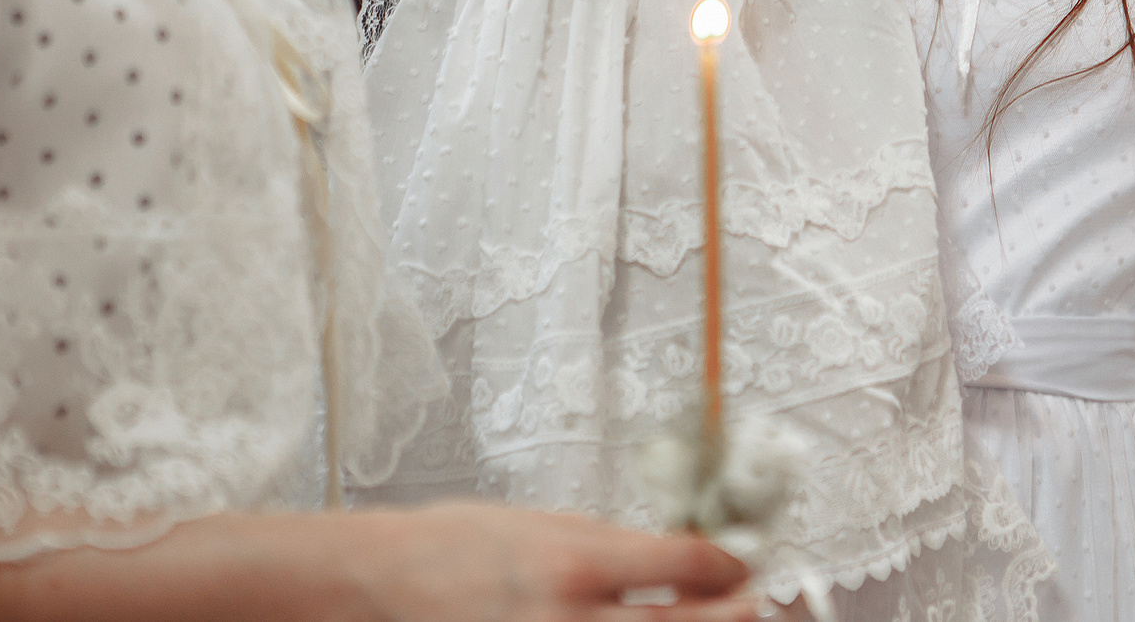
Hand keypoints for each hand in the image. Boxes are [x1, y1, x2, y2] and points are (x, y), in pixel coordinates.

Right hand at [347, 502, 756, 620]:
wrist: (380, 586)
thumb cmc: (456, 546)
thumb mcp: (546, 522)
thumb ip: (617, 545)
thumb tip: (682, 559)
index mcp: (576, 565)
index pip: (687, 564)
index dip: (729, 565)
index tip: (742, 564)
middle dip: (734, 614)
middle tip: (755, 603)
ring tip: (712, 621)